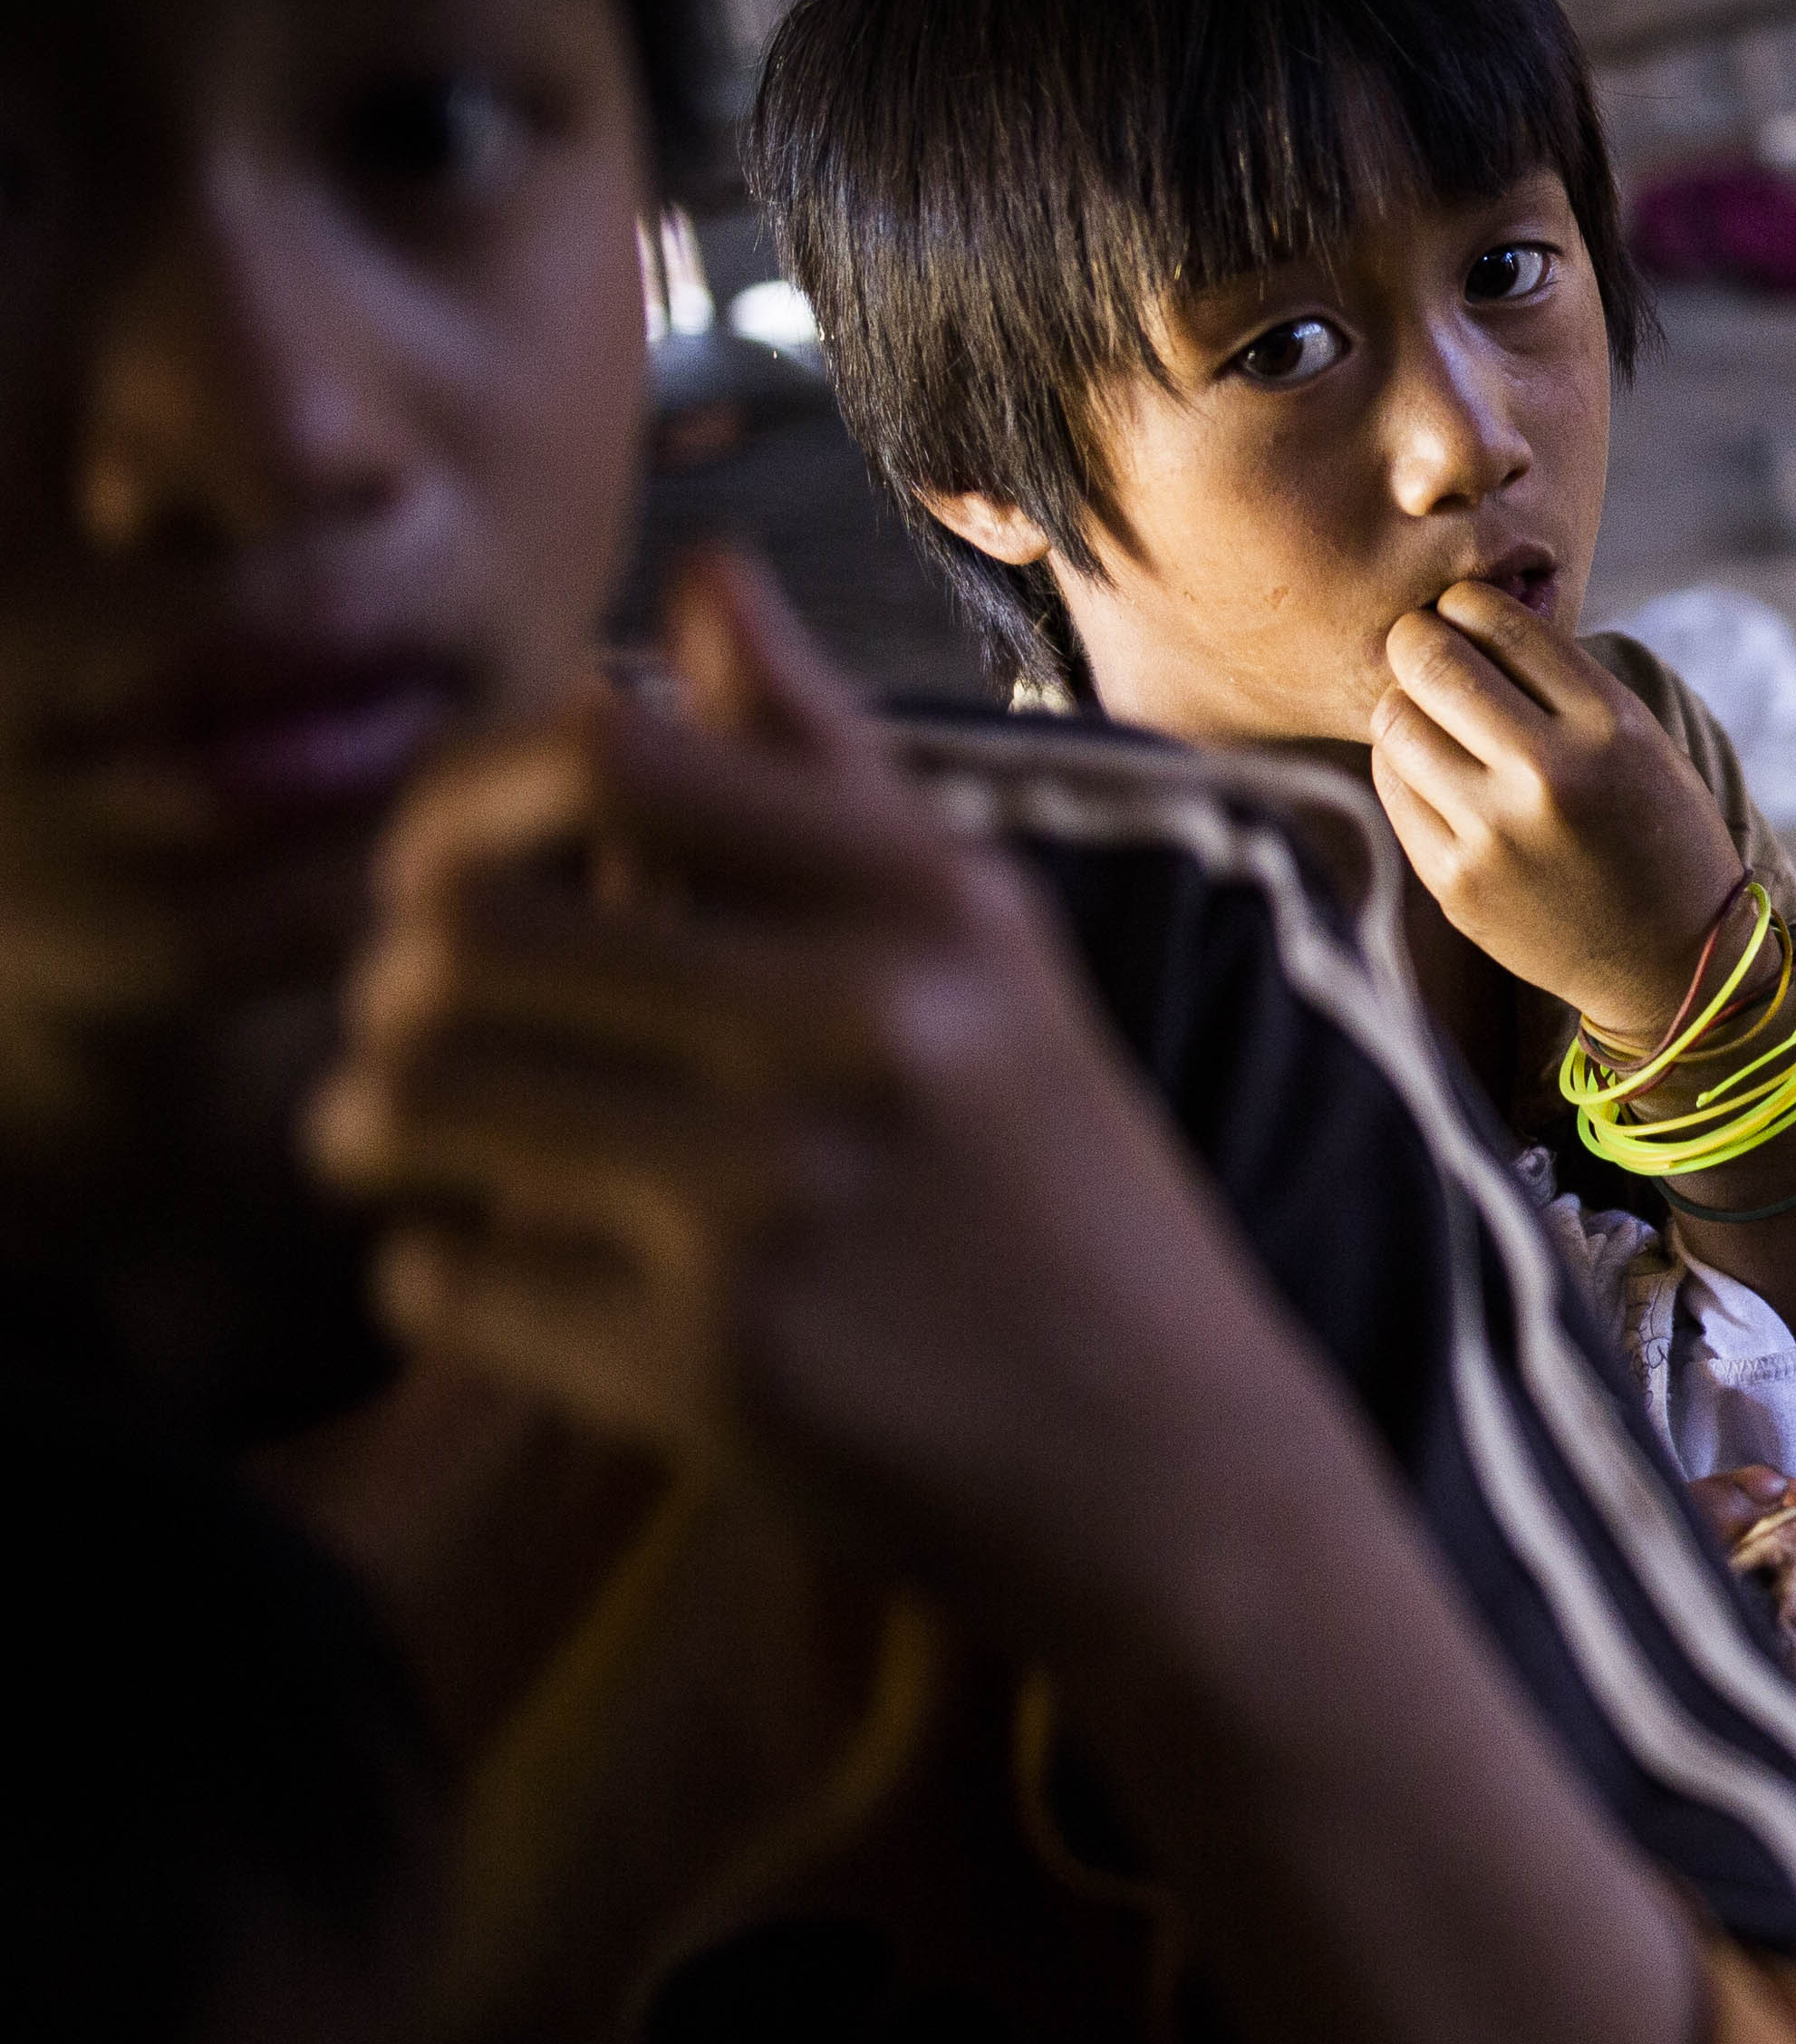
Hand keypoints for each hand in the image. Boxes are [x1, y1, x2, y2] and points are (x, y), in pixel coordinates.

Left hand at [305, 552, 1318, 1632]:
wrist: (1170, 1471)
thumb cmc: (1053, 1190)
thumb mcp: (984, 953)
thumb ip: (825, 769)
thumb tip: (705, 572)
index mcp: (924, 901)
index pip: (602, 750)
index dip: (468, 796)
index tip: (455, 869)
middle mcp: (857, 1023)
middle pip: (462, 928)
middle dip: (393, 986)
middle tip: (421, 1036)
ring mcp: (778, 1196)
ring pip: (414, 1101)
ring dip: (377, 1130)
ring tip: (423, 1153)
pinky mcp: (711, 1364)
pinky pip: (443, 1279)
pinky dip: (446, 1280)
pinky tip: (529, 1285)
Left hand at [1370, 585, 1750, 1044]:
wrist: (1672, 961)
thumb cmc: (1655, 830)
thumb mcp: (1638, 739)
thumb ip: (1560, 681)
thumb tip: (1462, 616)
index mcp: (1608, 727)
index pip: (1499, 623)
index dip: (1466, 602)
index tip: (1463, 611)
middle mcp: (1549, 776)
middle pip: (1430, 661)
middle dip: (1416, 638)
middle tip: (1422, 644)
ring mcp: (1494, 835)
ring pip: (1395, 720)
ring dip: (1404, 702)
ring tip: (1431, 712)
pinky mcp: (1455, 884)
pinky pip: (1393, 787)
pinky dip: (1402, 762)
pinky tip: (1430, 766)